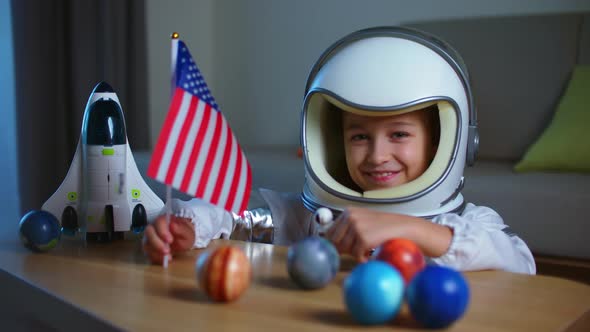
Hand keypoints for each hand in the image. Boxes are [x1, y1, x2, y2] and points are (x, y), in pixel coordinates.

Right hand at [142, 215, 194, 263]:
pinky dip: (155, 258)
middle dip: (156, 243)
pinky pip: (148, 253)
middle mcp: (154, 227)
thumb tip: (173, 225)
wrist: (183, 241)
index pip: (159, 222)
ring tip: (168, 257)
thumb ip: (181, 229)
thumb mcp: (188, 232)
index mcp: (164, 220)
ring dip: (156, 252)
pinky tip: (164, 261)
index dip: (162, 231)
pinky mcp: (149, 248)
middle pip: (149, 232)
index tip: (170, 240)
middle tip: (167, 251)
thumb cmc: (185, 234)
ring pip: (147, 244)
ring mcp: (150, 238)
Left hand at [325, 207, 451, 261]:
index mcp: (348, 212)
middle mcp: (350, 217)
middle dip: (345, 250)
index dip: (334, 244)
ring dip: (356, 254)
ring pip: (345, 249)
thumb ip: (347, 229)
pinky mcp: (363, 238)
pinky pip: (356, 255)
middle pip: (335, 242)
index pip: (330, 232)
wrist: (404, 228)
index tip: (340, 250)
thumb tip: (328, 242)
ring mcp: (356, 227)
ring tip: (368, 250)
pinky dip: (363, 259)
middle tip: (358, 251)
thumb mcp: (363, 222)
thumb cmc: (384, 228)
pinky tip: (371, 254)